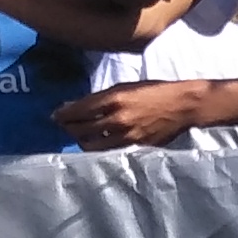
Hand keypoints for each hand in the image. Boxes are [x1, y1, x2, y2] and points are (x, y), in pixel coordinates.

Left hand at [53, 79, 216, 151]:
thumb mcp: (126, 86)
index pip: (78, 110)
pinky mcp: (133, 147)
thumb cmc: (154, 90)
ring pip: (91, 144)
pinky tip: (95, 144)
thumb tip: (77, 105)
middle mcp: (116, 118)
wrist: (182, 105)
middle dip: (68, 127)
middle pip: (80, 128)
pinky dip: (97, 148)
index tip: (55, 116)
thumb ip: (102, 97)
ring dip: (80, 140)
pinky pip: (107, 151)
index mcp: (113, 98)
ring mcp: (125, 135)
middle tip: (63, 126)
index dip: (63, 114)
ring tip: (78, 136)